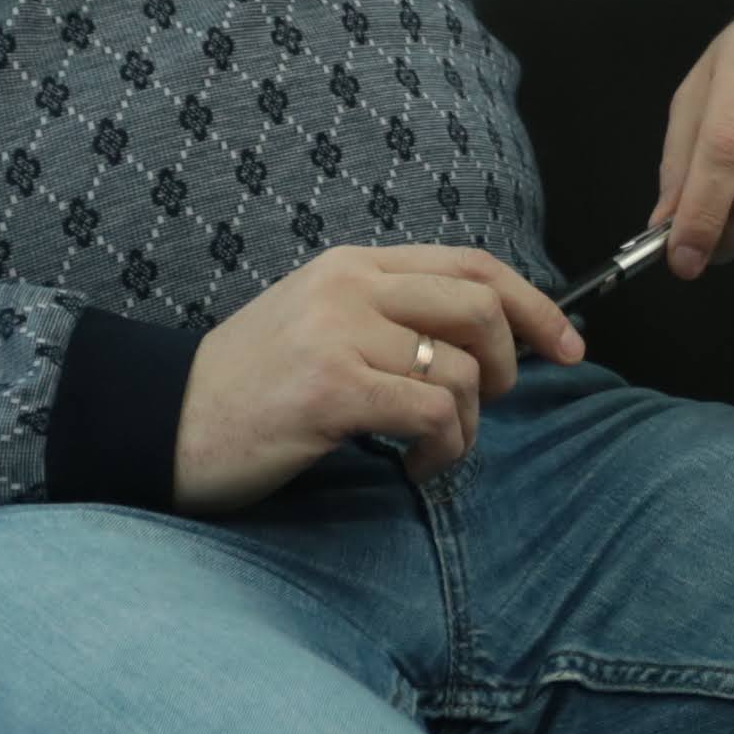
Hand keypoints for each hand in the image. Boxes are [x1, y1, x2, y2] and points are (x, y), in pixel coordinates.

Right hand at [174, 245, 582, 511]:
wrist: (163, 424)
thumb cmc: (249, 389)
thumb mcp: (320, 326)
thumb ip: (391, 319)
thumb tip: (485, 348)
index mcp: (352, 265)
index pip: (472, 266)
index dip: (535, 305)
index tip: (569, 347)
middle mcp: (350, 287)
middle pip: (482, 308)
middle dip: (510, 364)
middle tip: (488, 407)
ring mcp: (339, 334)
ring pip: (461, 372)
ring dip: (467, 428)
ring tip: (433, 453)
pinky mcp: (331, 389)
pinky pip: (431, 415)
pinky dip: (442, 451)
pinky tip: (414, 468)